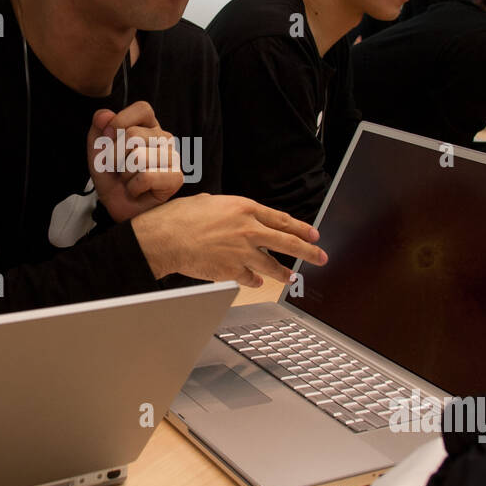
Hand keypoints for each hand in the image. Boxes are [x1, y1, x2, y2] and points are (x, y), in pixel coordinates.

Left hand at [86, 103, 182, 222]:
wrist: (117, 207)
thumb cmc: (112, 177)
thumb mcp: (97, 150)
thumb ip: (98, 129)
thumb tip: (105, 115)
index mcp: (148, 126)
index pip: (143, 109)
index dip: (120, 121)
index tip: (109, 137)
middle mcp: (164, 138)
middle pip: (133, 135)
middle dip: (115, 156)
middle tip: (119, 168)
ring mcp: (173, 157)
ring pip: (138, 157)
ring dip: (124, 174)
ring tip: (129, 180)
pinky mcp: (176, 178)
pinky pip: (146, 177)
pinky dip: (133, 187)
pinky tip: (137, 190)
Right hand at [131, 194, 326, 286]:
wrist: (164, 238)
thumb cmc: (179, 217)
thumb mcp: (208, 202)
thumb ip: (228, 210)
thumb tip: (233, 215)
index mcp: (244, 208)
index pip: (281, 219)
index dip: (300, 228)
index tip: (313, 233)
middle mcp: (249, 230)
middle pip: (287, 242)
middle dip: (308, 251)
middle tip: (321, 257)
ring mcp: (243, 252)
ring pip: (272, 265)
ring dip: (284, 272)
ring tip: (291, 277)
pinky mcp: (232, 271)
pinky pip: (250, 279)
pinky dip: (254, 281)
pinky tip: (257, 282)